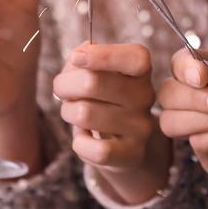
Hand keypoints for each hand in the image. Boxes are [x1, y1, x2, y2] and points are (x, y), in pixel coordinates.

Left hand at [54, 43, 170, 203]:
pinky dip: (80, 143)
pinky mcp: (132, 153)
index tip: (77, 57)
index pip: (134, 58)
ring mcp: (141, 126)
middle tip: (62, 90)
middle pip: (92, 83)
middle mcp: (145, 96)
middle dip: (64, 85)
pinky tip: (85, 138)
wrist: (125, 142)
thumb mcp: (98, 73)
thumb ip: (85, 58)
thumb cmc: (103, 98)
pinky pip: (94, 148)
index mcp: (140, 71)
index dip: (103, 55)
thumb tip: (78, 58)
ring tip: (74, 113)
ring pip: (85, 114)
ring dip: (68, 112)